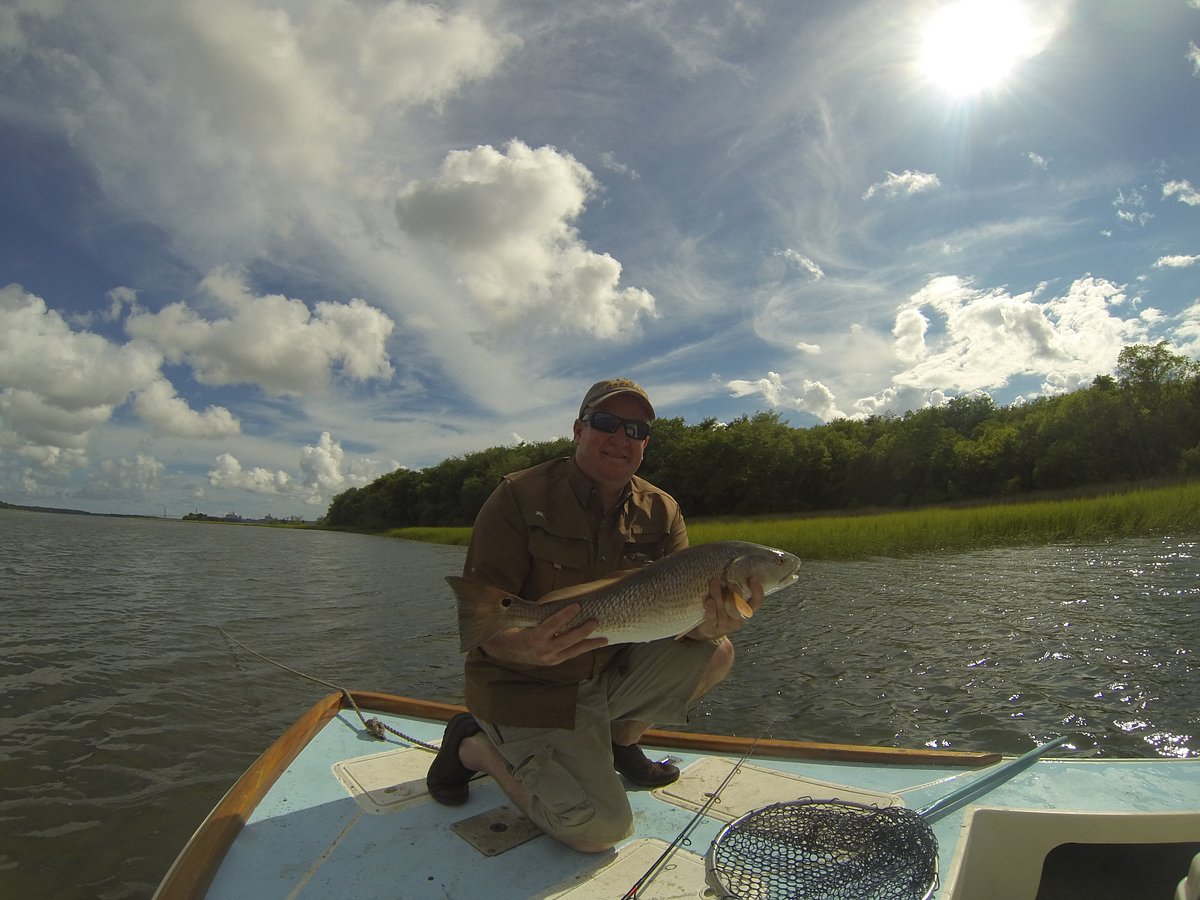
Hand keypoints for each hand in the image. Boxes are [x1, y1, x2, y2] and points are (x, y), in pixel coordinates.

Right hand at [480, 603, 607, 665]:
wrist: (506, 650)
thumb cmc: (515, 629)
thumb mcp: (523, 620)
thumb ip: (537, 613)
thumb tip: (550, 599)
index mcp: (533, 637)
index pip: (552, 624)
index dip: (565, 615)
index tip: (577, 606)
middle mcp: (543, 650)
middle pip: (567, 640)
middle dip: (583, 631)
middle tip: (595, 621)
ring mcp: (549, 658)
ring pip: (573, 651)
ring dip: (590, 644)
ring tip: (604, 639)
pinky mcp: (554, 662)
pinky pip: (571, 654)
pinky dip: (583, 648)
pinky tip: (595, 643)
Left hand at [687, 576, 763, 640]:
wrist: (707, 627)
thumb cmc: (722, 605)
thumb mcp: (731, 597)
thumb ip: (735, 584)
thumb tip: (733, 559)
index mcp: (746, 610)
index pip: (757, 602)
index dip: (757, 591)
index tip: (753, 578)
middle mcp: (738, 619)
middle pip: (740, 608)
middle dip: (736, 595)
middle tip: (731, 582)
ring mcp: (725, 624)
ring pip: (724, 611)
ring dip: (719, 596)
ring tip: (714, 582)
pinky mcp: (712, 627)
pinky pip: (712, 618)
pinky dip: (711, 609)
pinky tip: (708, 600)